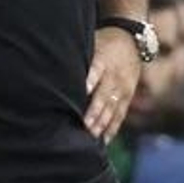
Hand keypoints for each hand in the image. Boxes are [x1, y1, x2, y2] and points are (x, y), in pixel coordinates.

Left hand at [84, 28, 140, 143]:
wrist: (131, 42)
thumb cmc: (102, 44)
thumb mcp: (92, 43)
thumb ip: (77, 58)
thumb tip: (52, 70)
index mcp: (103, 59)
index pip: (96, 70)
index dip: (90, 81)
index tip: (83, 91)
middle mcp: (114, 75)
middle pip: (104, 95)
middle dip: (95, 111)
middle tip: (85, 125)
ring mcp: (123, 88)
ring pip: (112, 108)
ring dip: (102, 123)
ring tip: (92, 136)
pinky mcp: (127, 97)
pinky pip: (120, 115)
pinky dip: (112, 128)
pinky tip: (104, 141)